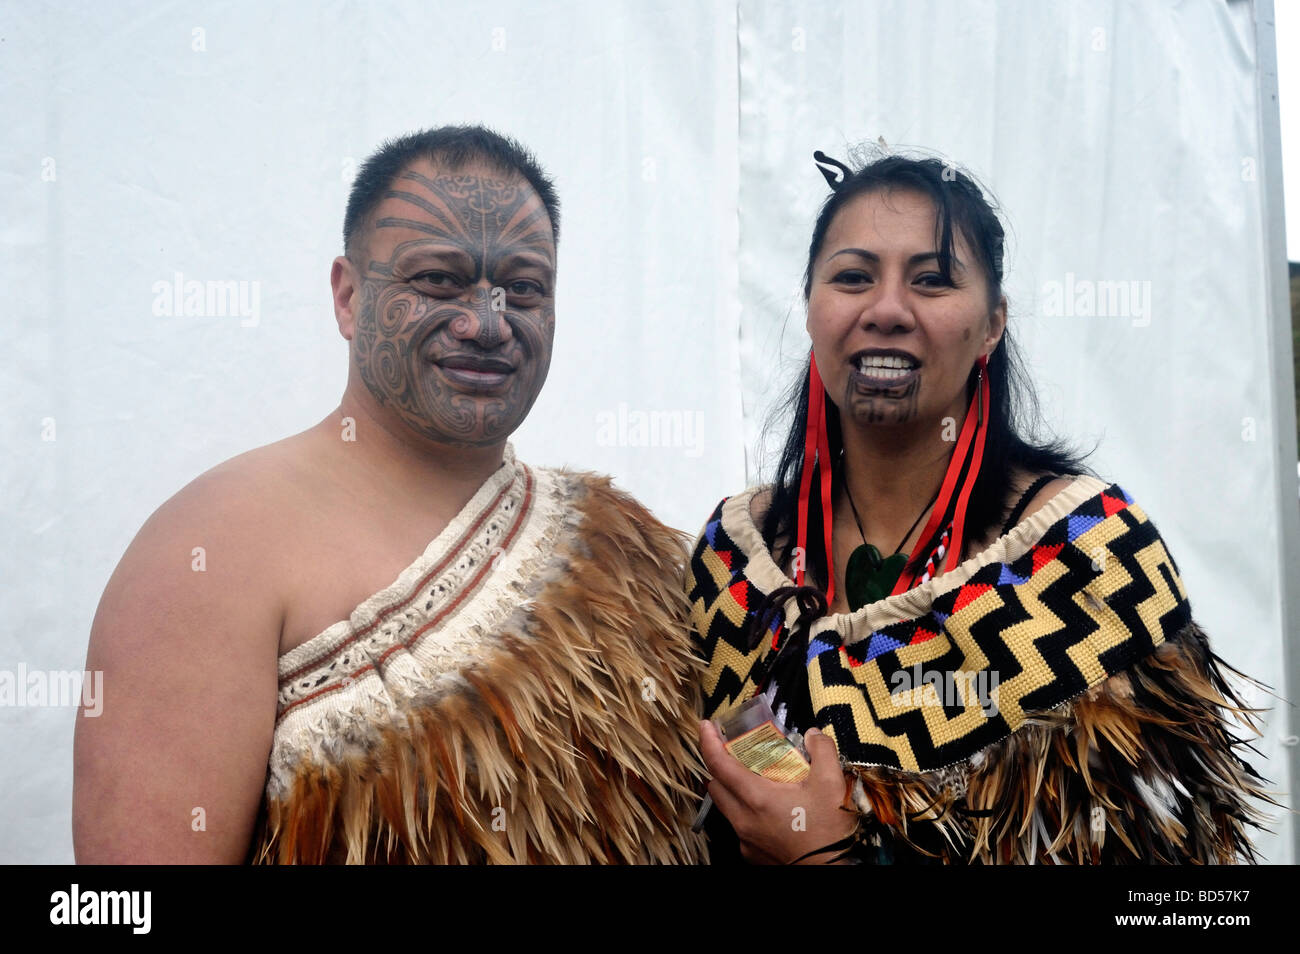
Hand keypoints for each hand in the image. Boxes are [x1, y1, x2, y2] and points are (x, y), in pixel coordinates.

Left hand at [699, 719, 857, 863]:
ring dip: (731, 789)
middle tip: (731, 750)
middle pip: (715, 785)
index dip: (708, 742)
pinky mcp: (751, 853)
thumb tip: (813, 735)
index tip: (706, 726)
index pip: (718, 764)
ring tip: (751, 777)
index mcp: (756, 797)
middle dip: (718, 765)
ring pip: (726, 807)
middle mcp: (743, 819)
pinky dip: (746, 811)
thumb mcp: (831, 783)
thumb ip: (822, 750)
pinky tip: (766, 808)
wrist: (829, 871)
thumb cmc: (827, 832)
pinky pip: (740, 826)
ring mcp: (745, 839)